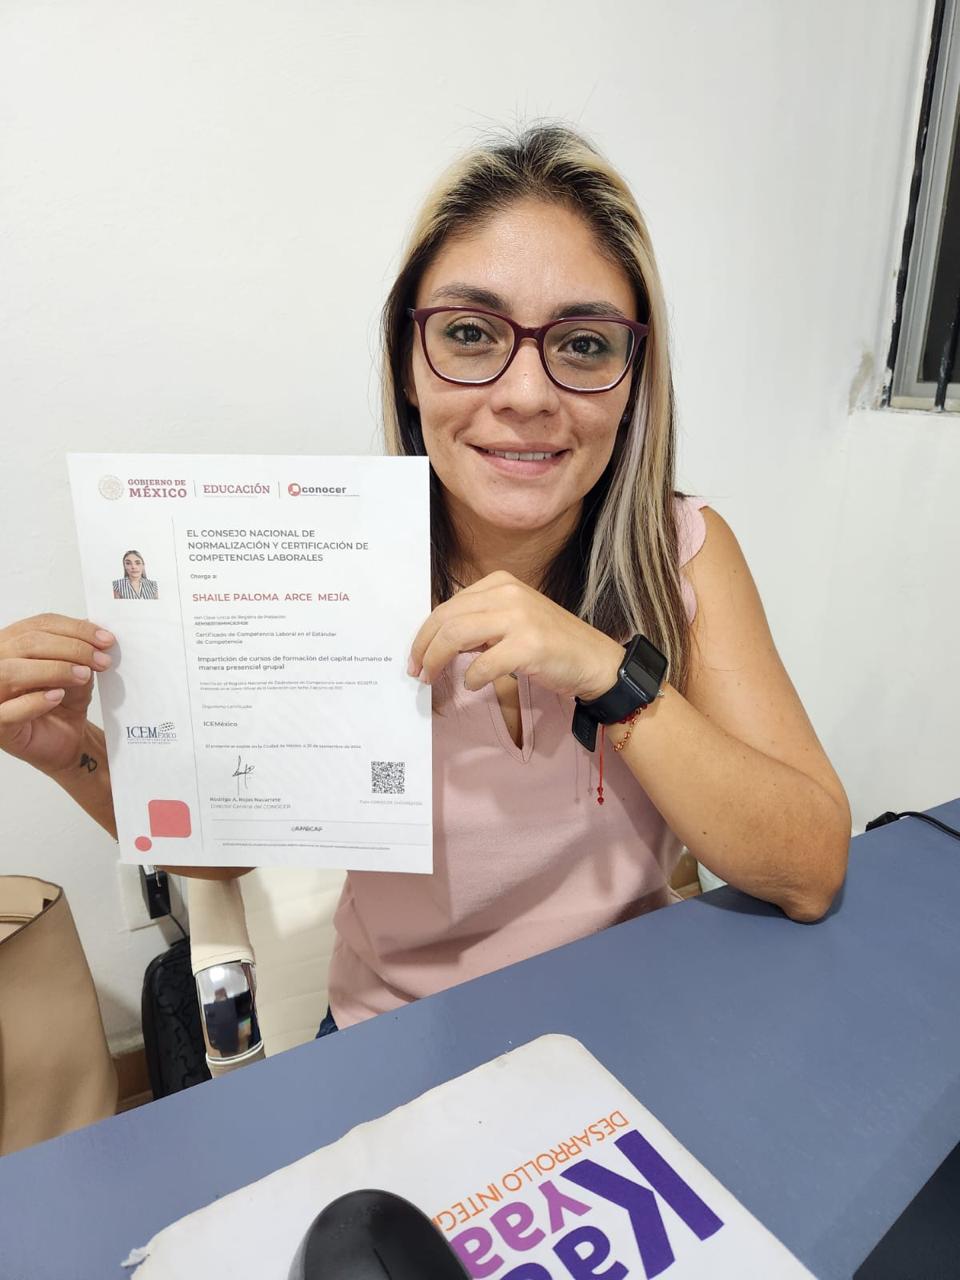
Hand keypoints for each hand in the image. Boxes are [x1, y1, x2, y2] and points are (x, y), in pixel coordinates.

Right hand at [0, 614, 114, 773]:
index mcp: (12, 644)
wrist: (67, 738)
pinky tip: (57, 696)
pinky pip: (7, 711)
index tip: (105, 639)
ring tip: (84, 676)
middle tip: (101, 660)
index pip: (38, 626)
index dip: (74, 629)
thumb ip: (80, 648)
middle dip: (71, 649)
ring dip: (53, 670)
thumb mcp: (77, 668)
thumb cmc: (65, 701)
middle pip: (26, 644)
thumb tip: (95, 629)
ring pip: (10, 671)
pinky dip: (34, 701)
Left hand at [408, 571, 623, 700]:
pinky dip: (472, 677)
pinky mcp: (529, 645)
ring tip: (431, 678)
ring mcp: (520, 617)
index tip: (416, 656)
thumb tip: (437, 642)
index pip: (448, 606)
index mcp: (500, 583)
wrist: (594, 660)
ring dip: (437, 660)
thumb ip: (479, 623)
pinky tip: (474, 684)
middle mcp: (508, 593)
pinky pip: (484, 664)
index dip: (424, 633)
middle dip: (423, 647)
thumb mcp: (511, 621)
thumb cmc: (550, 645)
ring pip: (457, 635)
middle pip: (446, 618)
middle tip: (416, 671)